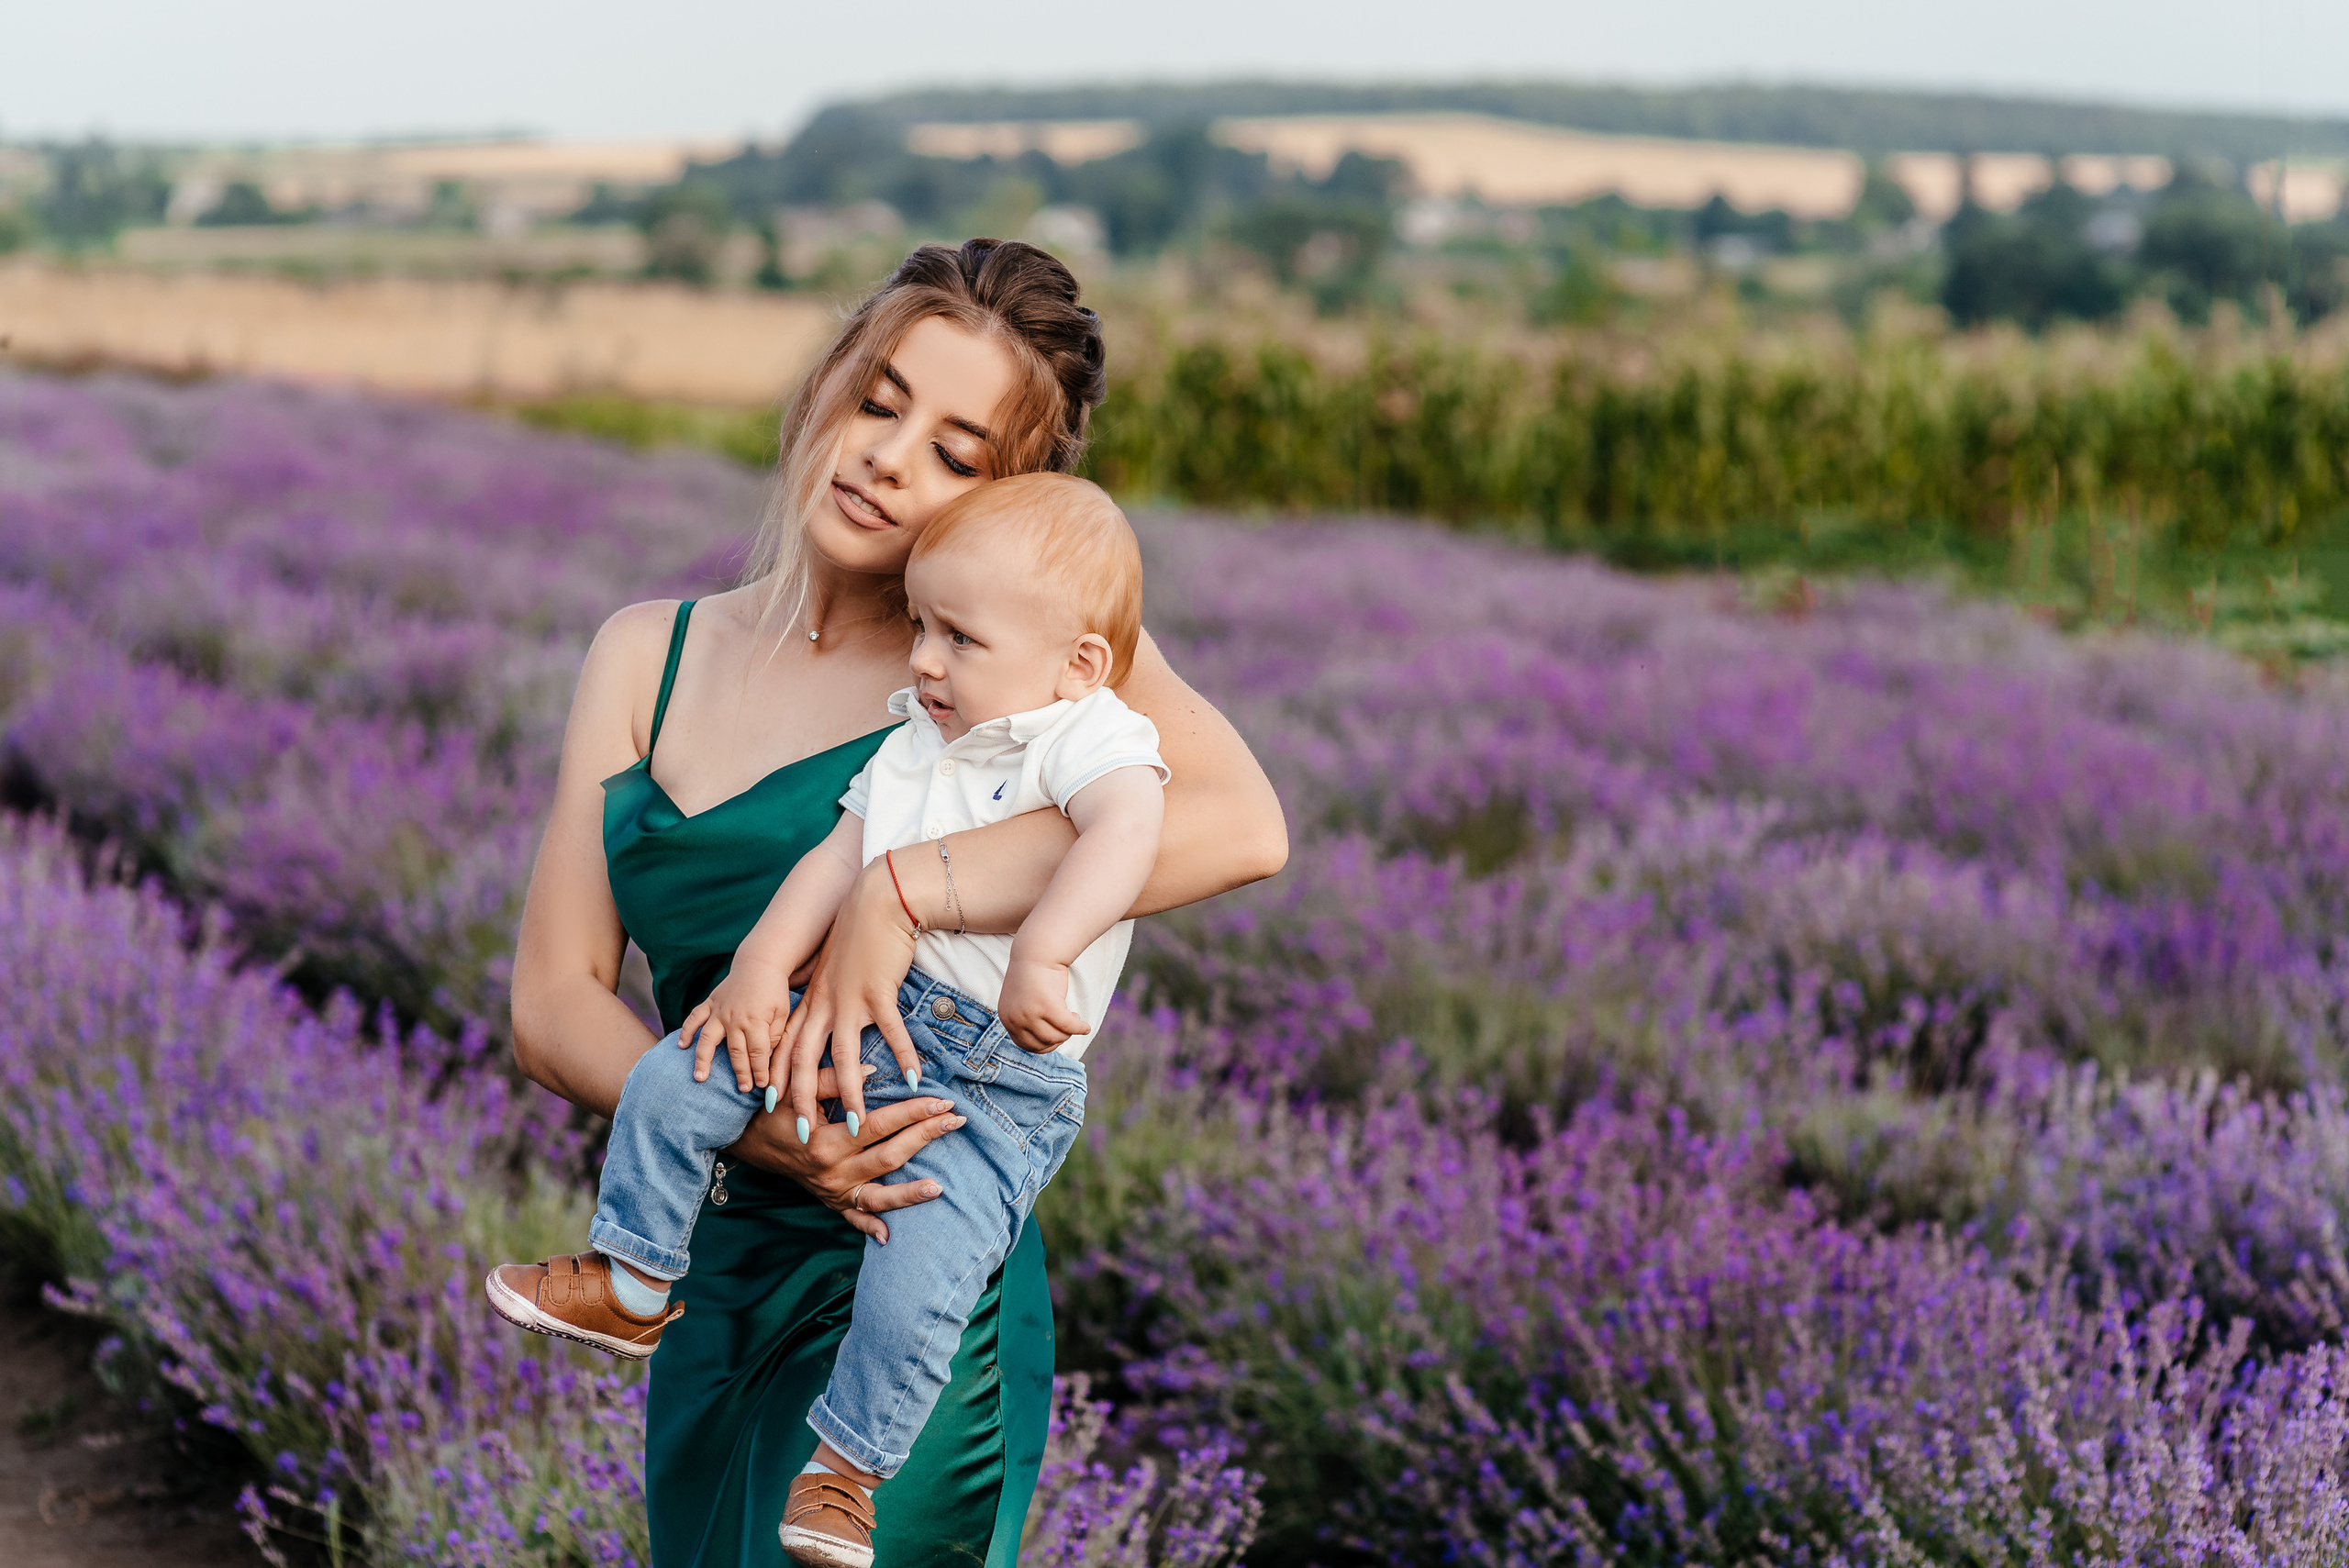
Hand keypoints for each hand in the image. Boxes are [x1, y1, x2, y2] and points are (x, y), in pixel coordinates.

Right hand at [677, 955, 795, 1093]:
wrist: (759, 963)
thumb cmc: (774, 990)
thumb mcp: (782, 1011)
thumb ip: (774, 1034)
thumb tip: (764, 1056)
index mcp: (756, 1021)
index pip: (758, 1053)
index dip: (760, 1070)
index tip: (762, 1085)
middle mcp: (735, 1018)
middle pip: (736, 1052)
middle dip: (741, 1073)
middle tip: (744, 1090)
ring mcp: (719, 1011)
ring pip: (708, 1039)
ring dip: (703, 1059)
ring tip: (700, 1078)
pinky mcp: (710, 1003)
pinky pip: (695, 1018)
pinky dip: (687, 1031)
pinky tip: (682, 1046)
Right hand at [723, 1074, 964, 1243]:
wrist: (743, 1140)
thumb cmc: (769, 1110)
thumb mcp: (793, 1091)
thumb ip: (830, 1079)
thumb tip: (874, 1070)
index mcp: (826, 1142)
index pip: (880, 1124)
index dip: (913, 1110)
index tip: (941, 1098)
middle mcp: (832, 1172)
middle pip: (889, 1156)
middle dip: (925, 1137)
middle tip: (956, 1120)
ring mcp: (832, 1192)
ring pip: (879, 1195)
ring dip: (911, 1193)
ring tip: (941, 1186)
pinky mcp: (829, 1203)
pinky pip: (853, 1219)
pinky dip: (871, 1227)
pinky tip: (891, 1235)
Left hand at [775, 858, 925, 1140]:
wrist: (877, 899)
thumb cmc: (859, 934)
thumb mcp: (834, 969)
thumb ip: (828, 995)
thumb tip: (829, 1017)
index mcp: (811, 1000)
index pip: (786, 1047)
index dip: (778, 1079)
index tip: (771, 1108)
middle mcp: (823, 1004)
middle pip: (805, 1061)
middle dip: (802, 1101)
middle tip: (804, 1134)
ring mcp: (849, 1000)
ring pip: (842, 1057)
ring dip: (849, 1094)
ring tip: (854, 1125)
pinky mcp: (878, 991)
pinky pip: (890, 1033)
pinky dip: (902, 1058)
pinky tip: (913, 1080)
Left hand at [998, 958, 1087, 1053]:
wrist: (1037, 952)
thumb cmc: (1034, 976)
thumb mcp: (1023, 1002)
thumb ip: (1027, 1021)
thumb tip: (1045, 1044)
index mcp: (1007, 1019)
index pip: (1026, 1045)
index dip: (1045, 1044)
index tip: (1057, 1035)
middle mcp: (1015, 1019)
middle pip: (1043, 1044)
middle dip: (1059, 1037)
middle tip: (1067, 1024)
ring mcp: (1030, 1014)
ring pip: (1056, 1037)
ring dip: (1068, 1031)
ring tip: (1074, 1017)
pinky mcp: (1047, 1007)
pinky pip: (1068, 1026)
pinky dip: (1079, 1028)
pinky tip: (1085, 1026)